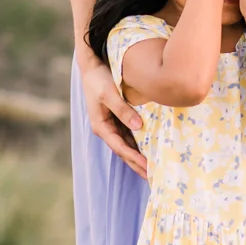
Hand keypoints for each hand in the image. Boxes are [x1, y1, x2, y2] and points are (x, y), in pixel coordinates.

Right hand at [81, 57, 146, 175]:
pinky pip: (130, 135)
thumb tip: (138, 127)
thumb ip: (123, 110)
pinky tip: (150, 150)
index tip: (148, 168)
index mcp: (101, 126)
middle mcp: (106, 129)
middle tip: (154, 178)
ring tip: (153, 170)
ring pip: (128, 145)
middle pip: (124, 151)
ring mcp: (112, 124)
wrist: (92, 66)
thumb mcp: (109, 93)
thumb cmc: (98, 79)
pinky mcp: (119, 118)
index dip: (134, 159)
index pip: (120, 148)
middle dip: (137, 165)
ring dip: (139, 158)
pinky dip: (139, 144)